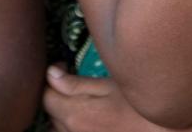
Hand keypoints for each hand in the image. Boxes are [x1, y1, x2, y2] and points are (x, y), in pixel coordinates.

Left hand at [44, 67, 191, 131]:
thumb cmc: (145, 107)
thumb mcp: (112, 86)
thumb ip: (77, 84)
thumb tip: (51, 74)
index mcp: (76, 115)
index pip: (46, 95)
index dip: (53, 78)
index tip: (65, 67)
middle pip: (53, 115)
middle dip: (59, 98)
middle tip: (77, 84)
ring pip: (64, 130)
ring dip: (68, 117)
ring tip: (88, 104)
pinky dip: (80, 128)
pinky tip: (97, 121)